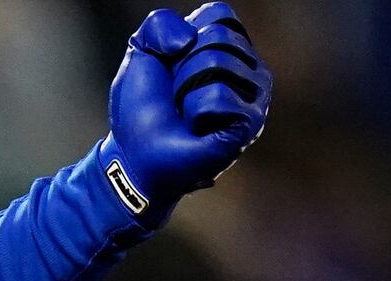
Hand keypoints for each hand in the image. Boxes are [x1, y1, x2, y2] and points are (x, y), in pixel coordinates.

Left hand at [107, 4, 272, 209]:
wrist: (135, 156)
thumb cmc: (142, 109)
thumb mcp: (141, 52)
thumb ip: (159, 24)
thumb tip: (189, 39)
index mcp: (230, 46)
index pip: (220, 14)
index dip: (184, 39)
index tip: (172, 66)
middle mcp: (250, 67)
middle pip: (217, 36)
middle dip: (182, 67)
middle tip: (177, 96)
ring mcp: (255, 95)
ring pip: (217, 64)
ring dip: (185, 90)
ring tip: (185, 112)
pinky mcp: (250, 122)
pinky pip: (219, 95)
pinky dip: (195, 111)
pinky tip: (196, 127)